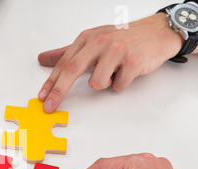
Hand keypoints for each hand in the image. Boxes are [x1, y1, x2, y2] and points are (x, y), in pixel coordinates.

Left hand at [38, 13, 183, 112]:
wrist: (156, 32)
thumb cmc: (121, 39)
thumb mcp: (90, 41)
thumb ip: (66, 53)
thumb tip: (42, 59)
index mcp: (87, 38)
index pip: (64, 63)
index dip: (51, 82)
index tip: (42, 97)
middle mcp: (99, 42)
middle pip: (73, 70)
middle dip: (59, 91)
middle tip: (50, 107)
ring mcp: (117, 51)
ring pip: (97, 83)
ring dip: (104, 83)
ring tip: (113, 72)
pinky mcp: (133, 62)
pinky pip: (118, 86)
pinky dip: (120, 84)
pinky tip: (126, 72)